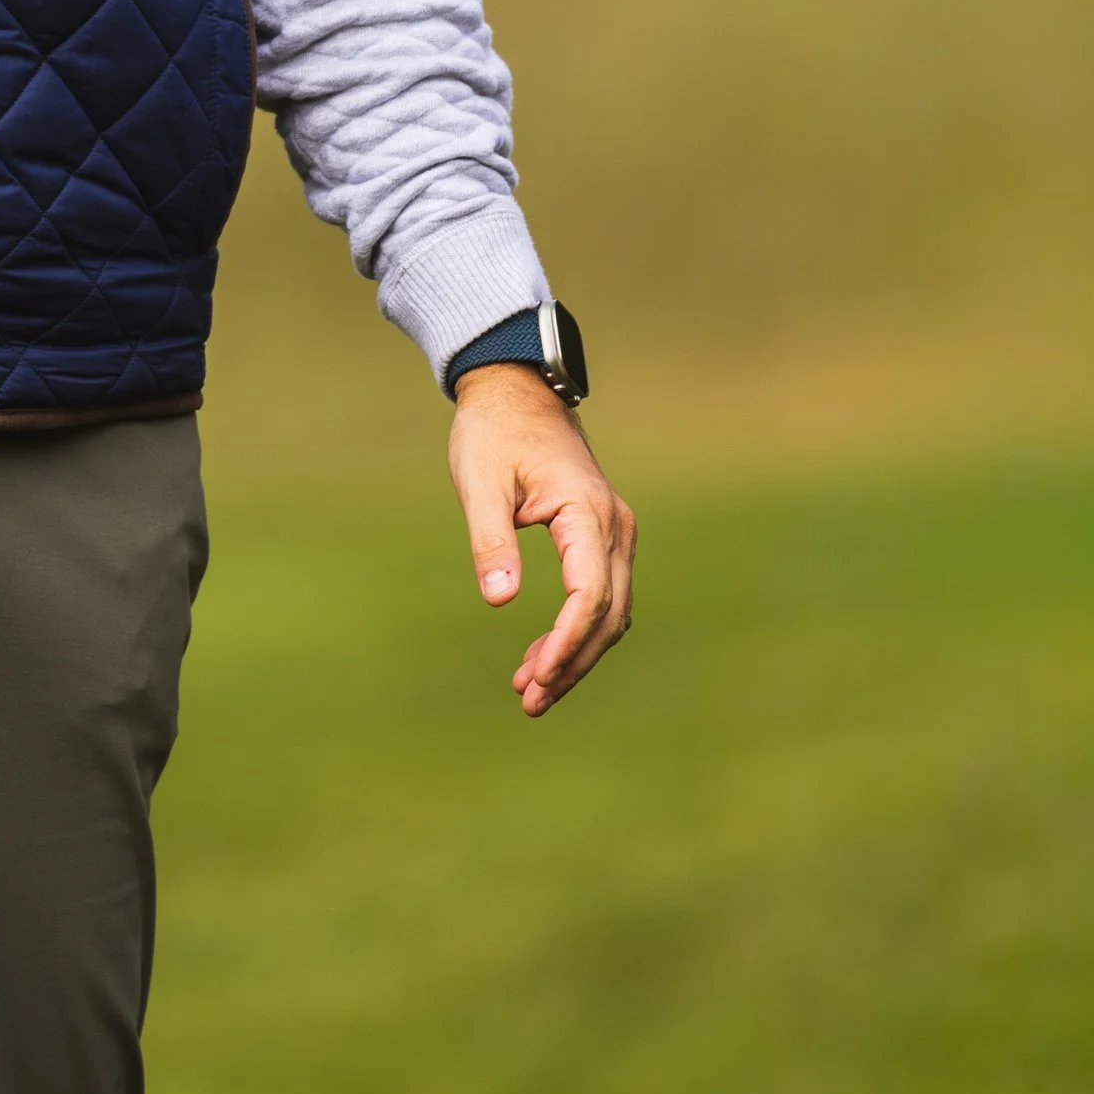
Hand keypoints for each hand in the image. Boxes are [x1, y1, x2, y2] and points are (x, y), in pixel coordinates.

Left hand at [449, 363, 635, 716]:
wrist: (516, 392)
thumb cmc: (493, 433)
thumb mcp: (480, 481)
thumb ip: (490, 540)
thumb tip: (500, 601)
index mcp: (585, 511)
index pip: (589, 594)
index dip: (567, 642)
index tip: (537, 677)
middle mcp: (613, 526)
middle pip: (607, 613)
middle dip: (572, 663)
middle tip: (530, 701)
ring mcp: (614, 532)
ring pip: (609, 611)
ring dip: (577, 654)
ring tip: (532, 692)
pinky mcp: (603, 537)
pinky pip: (601, 595)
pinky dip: (578, 631)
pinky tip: (544, 658)